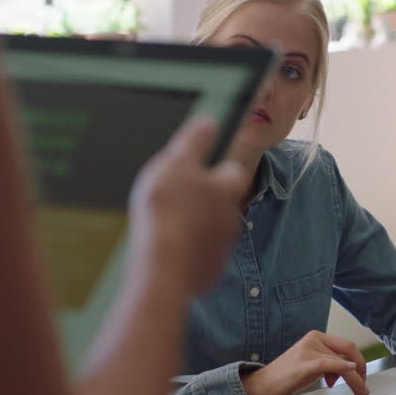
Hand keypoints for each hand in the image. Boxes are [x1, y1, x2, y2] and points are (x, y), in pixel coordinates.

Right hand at [128, 117, 247, 292]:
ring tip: (168, 226)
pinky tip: (167, 251)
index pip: (233, 171)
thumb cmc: (167, 211)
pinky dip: (188, 254)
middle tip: (176, 198)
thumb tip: (209, 122)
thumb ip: (194, 141)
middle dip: (205, 200)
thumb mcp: (176, 164)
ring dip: (196, 227)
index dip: (217, 168)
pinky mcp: (209, 272)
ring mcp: (222, 248)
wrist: (162, 269)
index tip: (199, 168)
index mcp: (227, 188)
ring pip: (212, 232)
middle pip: (222, 203)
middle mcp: (232, 218)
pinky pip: (200, 258)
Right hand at [242, 331, 368, 394]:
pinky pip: (331, 364)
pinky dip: (344, 369)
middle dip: (362, 368)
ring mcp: (309, 349)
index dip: (359, 361)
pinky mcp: (305, 363)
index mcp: (316, 337)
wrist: (262, 385)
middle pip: (349, 348)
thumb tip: (348, 370)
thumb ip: (329, 363)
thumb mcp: (312, 365)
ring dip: (356, 381)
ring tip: (360, 393)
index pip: (346, 345)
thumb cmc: (285, 377)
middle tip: (365, 386)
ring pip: (343, 362)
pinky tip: (352, 373)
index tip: (362, 376)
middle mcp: (313, 339)